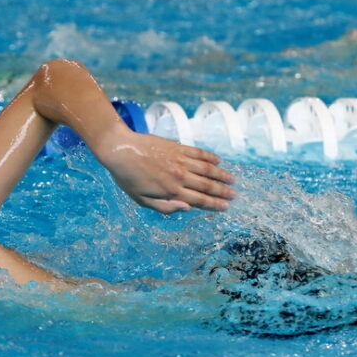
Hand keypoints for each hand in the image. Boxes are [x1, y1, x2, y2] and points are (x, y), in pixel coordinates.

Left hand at [93, 127, 234, 212]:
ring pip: (207, 169)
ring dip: (221, 175)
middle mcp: (179, 177)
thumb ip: (165, 207)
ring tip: (232, 179)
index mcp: (171, 192)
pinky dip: (210, 157)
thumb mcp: (141, 200)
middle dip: (223, 192)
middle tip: (235, 195)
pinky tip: (218, 161)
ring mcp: (180, 160)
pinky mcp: (177, 147)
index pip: (199, 200)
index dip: (214, 204)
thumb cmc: (128, 178)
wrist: (120, 149)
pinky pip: (198, 153)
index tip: (226, 206)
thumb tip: (187, 208)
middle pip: (207, 186)